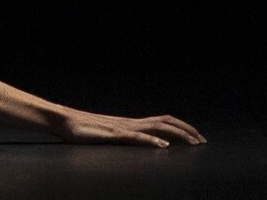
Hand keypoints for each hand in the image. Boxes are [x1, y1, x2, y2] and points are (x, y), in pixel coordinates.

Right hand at [57, 109, 205, 147]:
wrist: (62, 120)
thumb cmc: (81, 130)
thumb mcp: (107, 136)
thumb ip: (122, 139)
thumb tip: (137, 145)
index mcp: (130, 123)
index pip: (162, 121)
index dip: (181, 127)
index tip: (197, 137)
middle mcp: (130, 123)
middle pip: (165, 122)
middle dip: (187, 131)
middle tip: (204, 142)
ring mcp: (123, 128)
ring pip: (156, 128)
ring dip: (178, 135)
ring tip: (194, 143)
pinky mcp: (113, 135)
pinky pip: (136, 137)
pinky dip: (152, 141)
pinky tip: (163, 146)